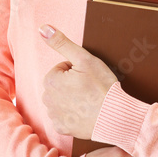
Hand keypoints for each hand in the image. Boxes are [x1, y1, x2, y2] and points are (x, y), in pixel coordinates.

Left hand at [39, 24, 117, 139]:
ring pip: (61, 100)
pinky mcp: (62, 128)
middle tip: (89, 88)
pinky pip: (64, 117)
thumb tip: (43, 28)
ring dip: (71, 99)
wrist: (114, 115)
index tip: (88, 76)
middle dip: (71, 84)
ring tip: (88, 100)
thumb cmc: (101, 86)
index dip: (76, 70)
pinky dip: (72, 115)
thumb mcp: (84, 58)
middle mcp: (47, 99)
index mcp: (50, 80)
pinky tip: (84, 113)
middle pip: (59, 84)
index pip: (61, 69)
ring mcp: (54, 115)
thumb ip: (61, 42)